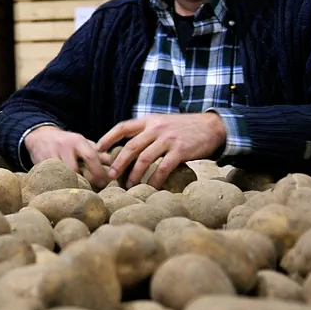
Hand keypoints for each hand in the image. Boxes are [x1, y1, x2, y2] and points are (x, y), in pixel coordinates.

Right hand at [23, 126, 111, 187]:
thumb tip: (116, 164)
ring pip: (62, 175)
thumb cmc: (67, 142)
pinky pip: (51, 178)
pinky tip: (64, 190)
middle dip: (84, 182)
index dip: (98, 172)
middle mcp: (63, 146)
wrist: (40, 136)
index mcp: (77, 140)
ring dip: (71, 185)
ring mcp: (50, 155)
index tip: (104, 184)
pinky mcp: (39, 163)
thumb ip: (98, 154)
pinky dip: (59, 185)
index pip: (90, 156)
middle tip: (91, 191)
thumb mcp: (82, 143)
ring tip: (78, 192)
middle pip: (75, 169)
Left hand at [97, 113, 225, 188]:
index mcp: (149, 121)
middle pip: (131, 146)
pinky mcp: (180, 150)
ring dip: (134, 174)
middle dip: (118, 163)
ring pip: (144, 159)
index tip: (97, 149)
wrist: (213, 127)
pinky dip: (155, 180)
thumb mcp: (163, 122)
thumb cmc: (186, 128)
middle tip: (110, 176)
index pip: (123, 127)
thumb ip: (148, 132)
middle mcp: (156, 128)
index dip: (108, 138)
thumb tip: (130, 148)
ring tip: (129, 185)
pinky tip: (151, 188)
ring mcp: (168, 139)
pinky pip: (163, 168)